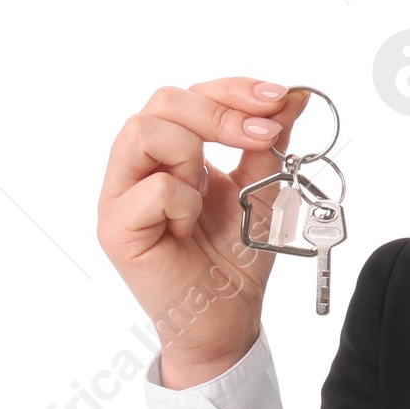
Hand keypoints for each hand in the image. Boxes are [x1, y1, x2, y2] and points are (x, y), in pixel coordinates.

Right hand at [96, 80, 310, 387]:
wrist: (226, 319)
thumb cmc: (235, 260)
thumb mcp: (262, 190)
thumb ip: (269, 144)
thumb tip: (293, 96)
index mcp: (171, 152)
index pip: (190, 95)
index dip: (233, 90)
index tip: (277, 98)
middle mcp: (139, 166)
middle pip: (164, 101)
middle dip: (220, 111)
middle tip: (262, 135)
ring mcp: (121, 194)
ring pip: (144, 130)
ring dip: (193, 154)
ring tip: (208, 193)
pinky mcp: (116, 227)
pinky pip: (153, 189)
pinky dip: (184, 202)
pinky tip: (189, 228)